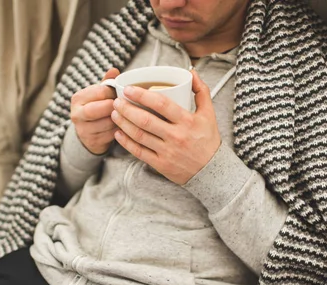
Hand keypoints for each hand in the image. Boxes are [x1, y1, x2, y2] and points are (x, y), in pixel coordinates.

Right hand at [70, 68, 119, 154]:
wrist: (88, 134)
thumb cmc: (97, 108)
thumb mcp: (99, 95)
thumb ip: (107, 83)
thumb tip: (114, 70)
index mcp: (78, 98)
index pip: (100, 91)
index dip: (114, 93)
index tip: (120, 94)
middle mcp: (76, 114)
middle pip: (100, 108)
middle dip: (115, 107)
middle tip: (123, 107)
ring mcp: (83, 130)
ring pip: (108, 123)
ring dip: (120, 119)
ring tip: (125, 116)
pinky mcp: (92, 142)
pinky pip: (111, 135)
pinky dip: (120, 130)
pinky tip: (123, 126)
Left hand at [111, 70, 220, 184]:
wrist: (212, 171)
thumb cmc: (208, 140)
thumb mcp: (209, 114)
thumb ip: (200, 90)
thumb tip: (190, 71)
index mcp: (187, 121)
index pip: (161, 104)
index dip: (142, 95)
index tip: (129, 89)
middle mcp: (176, 136)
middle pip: (145, 120)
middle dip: (126, 109)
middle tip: (117, 101)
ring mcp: (167, 151)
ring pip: (139, 135)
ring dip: (123, 123)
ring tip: (114, 114)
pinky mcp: (161, 164)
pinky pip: (139, 152)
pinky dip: (126, 142)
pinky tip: (118, 133)